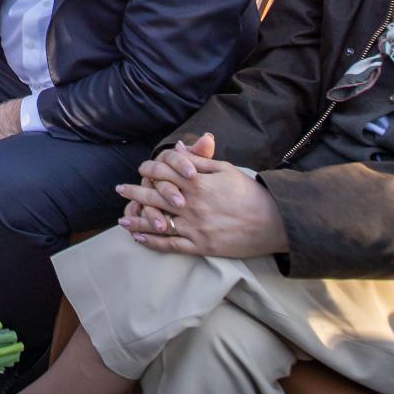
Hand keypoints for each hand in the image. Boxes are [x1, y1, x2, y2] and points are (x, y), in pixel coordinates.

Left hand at [116, 134, 288, 259]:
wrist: (274, 222)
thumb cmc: (250, 192)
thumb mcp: (225, 169)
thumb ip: (198, 160)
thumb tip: (177, 148)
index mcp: (197, 183)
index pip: (164, 173)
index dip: (149, 170)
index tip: (141, 169)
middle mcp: (192, 205)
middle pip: (154, 197)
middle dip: (134, 193)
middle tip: (119, 190)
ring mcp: (195, 227)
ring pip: (158, 223)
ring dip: (137, 221)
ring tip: (121, 221)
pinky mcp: (201, 246)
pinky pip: (171, 245)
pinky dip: (152, 242)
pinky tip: (139, 239)